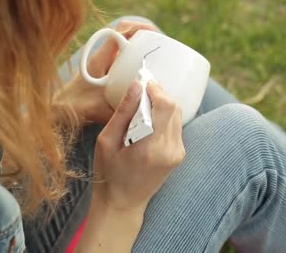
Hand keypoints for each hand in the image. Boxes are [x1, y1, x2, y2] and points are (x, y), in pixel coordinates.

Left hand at [56, 20, 157, 123]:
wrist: (58, 109)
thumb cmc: (73, 107)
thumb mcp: (97, 110)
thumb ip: (116, 111)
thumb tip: (140, 113)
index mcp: (100, 59)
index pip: (120, 32)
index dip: (139, 27)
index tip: (155, 33)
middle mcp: (102, 57)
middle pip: (126, 35)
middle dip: (146, 37)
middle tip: (163, 47)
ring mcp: (103, 63)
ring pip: (125, 47)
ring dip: (141, 48)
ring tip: (158, 58)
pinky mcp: (105, 71)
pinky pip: (123, 59)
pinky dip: (135, 60)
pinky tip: (145, 74)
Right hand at [91, 80, 184, 212]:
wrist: (123, 203)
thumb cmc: (109, 174)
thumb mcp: (106, 141)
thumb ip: (123, 112)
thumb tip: (136, 85)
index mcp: (150, 148)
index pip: (165, 106)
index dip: (155, 89)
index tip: (142, 82)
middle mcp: (170, 150)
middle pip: (174, 108)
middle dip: (158, 95)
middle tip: (139, 92)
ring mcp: (177, 153)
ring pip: (177, 114)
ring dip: (161, 105)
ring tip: (141, 107)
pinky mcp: (179, 154)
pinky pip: (175, 125)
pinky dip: (163, 117)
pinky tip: (147, 122)